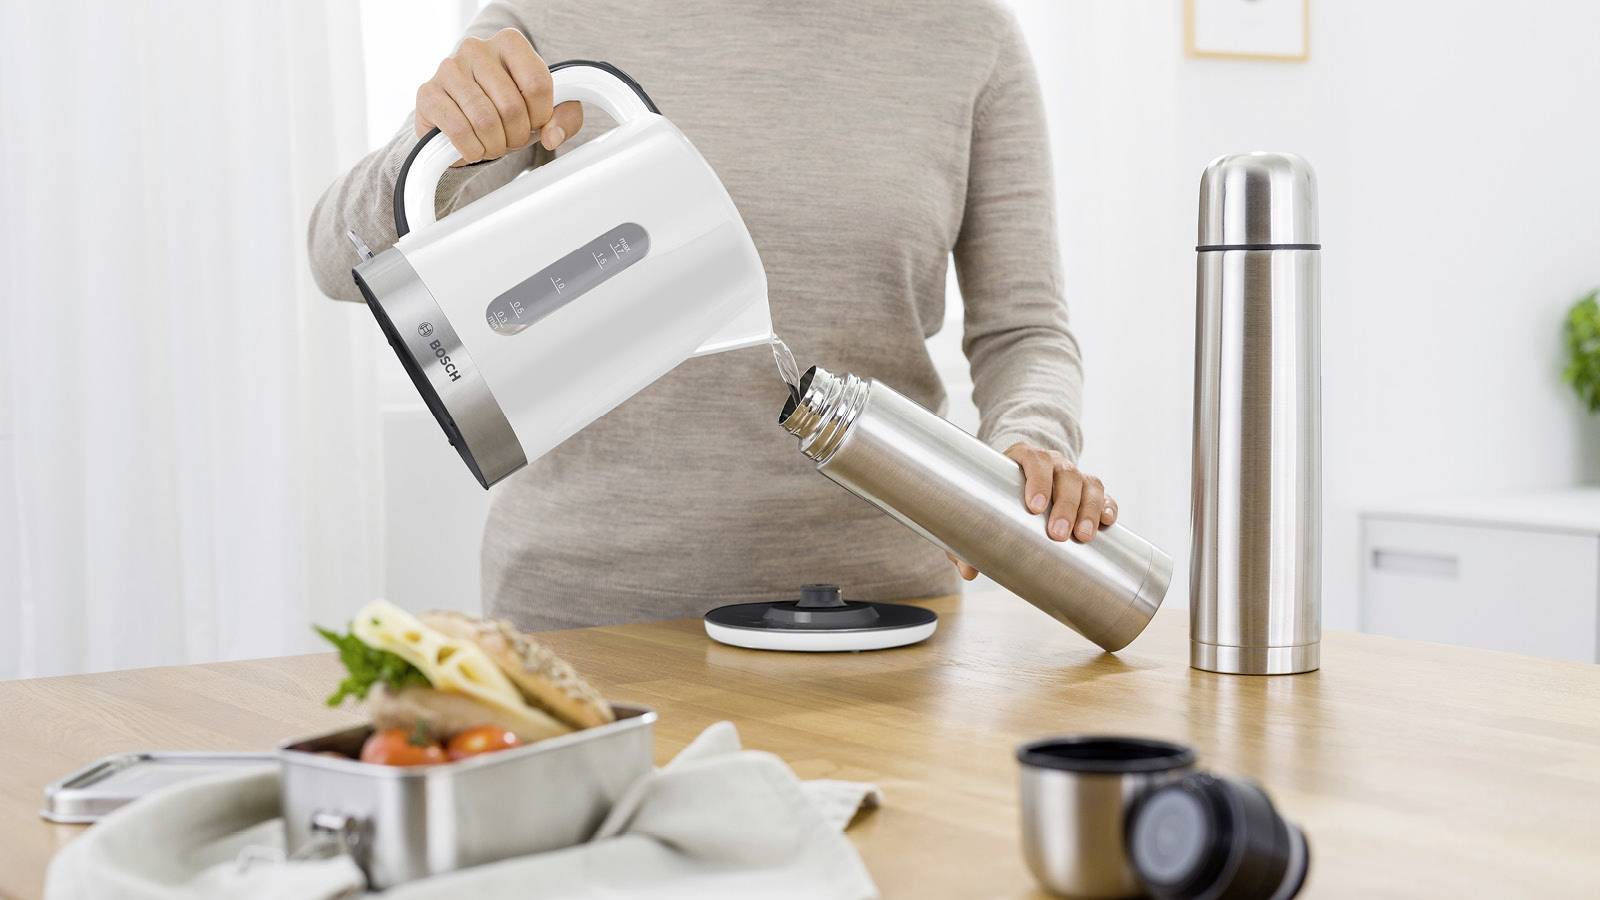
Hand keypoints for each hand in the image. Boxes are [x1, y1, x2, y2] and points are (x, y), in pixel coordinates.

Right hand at [415, 28, 583, 164]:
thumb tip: (552, 136)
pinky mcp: (428, 93)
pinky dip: (472, 150)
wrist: (461, 121)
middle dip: (517, 136)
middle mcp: (477, 48)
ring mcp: (449, 68)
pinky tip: (473, 148)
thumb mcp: (545, 113)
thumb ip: (564, 119)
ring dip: (495, 145)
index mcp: (510, 43)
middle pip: (511, 106)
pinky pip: (460, 131)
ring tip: (493, 145)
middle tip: (511, 140)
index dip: (541, 116)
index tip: (534, 123)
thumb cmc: (506, 111)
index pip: (537, 84)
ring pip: (485, 120)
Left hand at [946, 442, 1117, 580]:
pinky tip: (1107, 523)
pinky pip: (1104, 494)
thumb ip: (970, 537)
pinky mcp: (1089, 491)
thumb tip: (967, 571)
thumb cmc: (997, 495)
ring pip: (1089, 484)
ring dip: (1088, 509)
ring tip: (1083, 537)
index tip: (1035, 507)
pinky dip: (1107, 507)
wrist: (1020, 480)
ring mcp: (1073, 475)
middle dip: (1065, 504)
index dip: (1037, 480)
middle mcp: (1053, 462)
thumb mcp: (983, 509)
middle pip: (1066, 475)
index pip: (1034, 460)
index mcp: (1024, 457)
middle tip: (1058, 533)